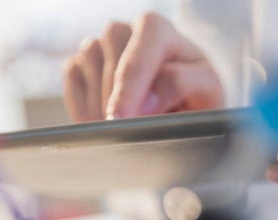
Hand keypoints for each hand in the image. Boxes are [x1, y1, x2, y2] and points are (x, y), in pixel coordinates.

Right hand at [63, 12, 223, 121]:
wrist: (181, 107)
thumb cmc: (197, 95)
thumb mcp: (205, 90)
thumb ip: (180, 86)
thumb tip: (144, 101)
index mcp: (160, 31)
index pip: (138, 54)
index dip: (128, 89)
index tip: (120, 119)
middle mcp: (128, 31)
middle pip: (110, 54)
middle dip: (115, 97)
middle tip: (124, 131)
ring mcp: (102, 45)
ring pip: (87, 62)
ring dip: (99, 102)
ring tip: (120, 128)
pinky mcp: (82, 62)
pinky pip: (71, 76)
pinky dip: (82, 103)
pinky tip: (102, 119)